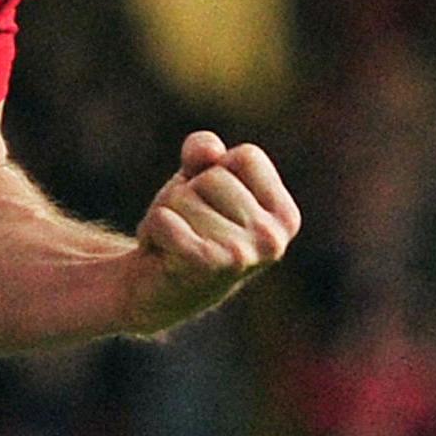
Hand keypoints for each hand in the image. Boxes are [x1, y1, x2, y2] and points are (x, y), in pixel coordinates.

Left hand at [126, 131, 300, 334]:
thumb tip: (209, 151)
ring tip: (176, 241)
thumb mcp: (197, 176)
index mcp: (284, 216)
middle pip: (213, 175)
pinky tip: (162, 252)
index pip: (249, 156)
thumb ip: (204, 149)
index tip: (211, 202)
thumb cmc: (186, 224)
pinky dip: (151, 229)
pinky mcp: (209, 266)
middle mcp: (274, 239)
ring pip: (183, 196)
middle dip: (187, 193)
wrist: (156, 286)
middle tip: (188, 226)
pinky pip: (163, 219)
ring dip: (167, 214)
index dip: (217, 170)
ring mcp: (244, 254)